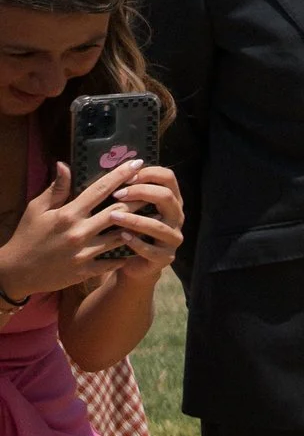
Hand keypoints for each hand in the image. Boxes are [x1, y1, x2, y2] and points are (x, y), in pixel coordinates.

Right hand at [0, 161, 161, 300]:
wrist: (15, 272)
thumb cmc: (26, 236)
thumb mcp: (36, 210)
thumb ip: (56, 189)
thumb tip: (65, 164)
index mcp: (68, 214)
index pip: (100, 190)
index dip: (121, 175)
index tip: (137, 163)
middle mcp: (79, 232)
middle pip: (118, 212)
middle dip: (139, 199)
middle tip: (155, 189)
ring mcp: (84, 253)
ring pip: (121, 236)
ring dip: (139, 226)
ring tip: (156, 215)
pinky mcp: (86, 271)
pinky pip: (114, 261)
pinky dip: (127, 252)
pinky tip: (140, 243)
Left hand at [99, 165, 184, 276]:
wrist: (134, 264)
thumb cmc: (129, 230)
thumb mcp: (131, 209)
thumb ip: (128, 190)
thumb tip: (112, 167)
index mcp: (170, 200)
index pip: (168, 177)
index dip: (148, 173)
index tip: (125, 176)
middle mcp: (177, 217)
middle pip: (166, 196)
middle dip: (140, 192)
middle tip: (117, 194)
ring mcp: (173, 238)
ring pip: (158, 224)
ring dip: (134, 219)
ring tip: (112, 216)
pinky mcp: (165, 257)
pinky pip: (151, 249)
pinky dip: (135, 242)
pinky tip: (121, 236)